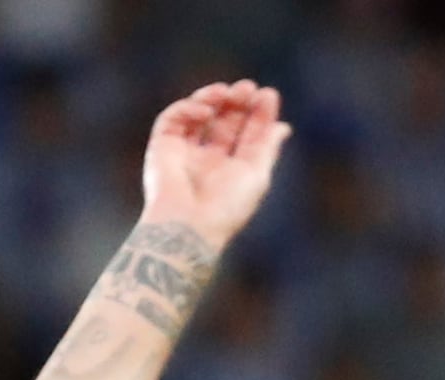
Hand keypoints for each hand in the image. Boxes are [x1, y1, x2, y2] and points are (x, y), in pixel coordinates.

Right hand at [139, 81, 286, 244]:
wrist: (187, 226)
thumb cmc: (226, 208)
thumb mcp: (256, 175)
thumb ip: (267, 148)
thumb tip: (283, 127)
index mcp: (230, 171)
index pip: (246, 134)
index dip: (258, 113)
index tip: (267, 95)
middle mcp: (206, 161)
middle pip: (224, 121)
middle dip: (236, 101)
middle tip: (247, 88)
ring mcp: (183, 154)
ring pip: (197, 115)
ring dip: (212, 98)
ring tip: (227, 93)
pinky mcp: (161, 149)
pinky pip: (172, 119)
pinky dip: (187, 109)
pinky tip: (205, 113)